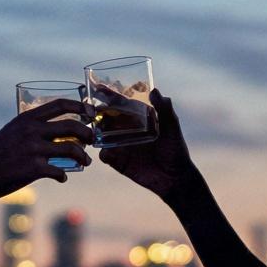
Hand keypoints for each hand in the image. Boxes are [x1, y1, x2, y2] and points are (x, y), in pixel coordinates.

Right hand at [0, 99, 91, 210]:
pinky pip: (60, 171)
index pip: (60, 104)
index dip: (80, 106)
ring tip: (85, 162)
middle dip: (87, 133)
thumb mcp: (11, 132)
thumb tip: (55, 130)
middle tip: (91, 140)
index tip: (90, 113)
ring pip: (71, 148)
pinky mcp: (34, 169)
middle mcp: (32, 130)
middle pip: (72, 125)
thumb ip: (31, 128)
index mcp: (27, 118)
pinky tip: (62, 177)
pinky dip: (63, 175)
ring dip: (83, 156)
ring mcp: (34, 149)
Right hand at [102, 90, 199, 207]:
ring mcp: (121, 146)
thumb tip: (155, 91)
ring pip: (101, 136)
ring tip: (94, 131)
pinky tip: (107, 153)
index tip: (99, 89)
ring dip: (95, 133)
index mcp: (137, 119)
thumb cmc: (176, 150)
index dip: (109, 96)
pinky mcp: (119, 162)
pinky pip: (106, 156)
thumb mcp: (172, 127)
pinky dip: (104, 154)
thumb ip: (164, 110)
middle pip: (106, 118)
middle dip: (96, 113)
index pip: (120, 104)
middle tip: (91, 111)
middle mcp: (126, 130)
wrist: (174, 178)